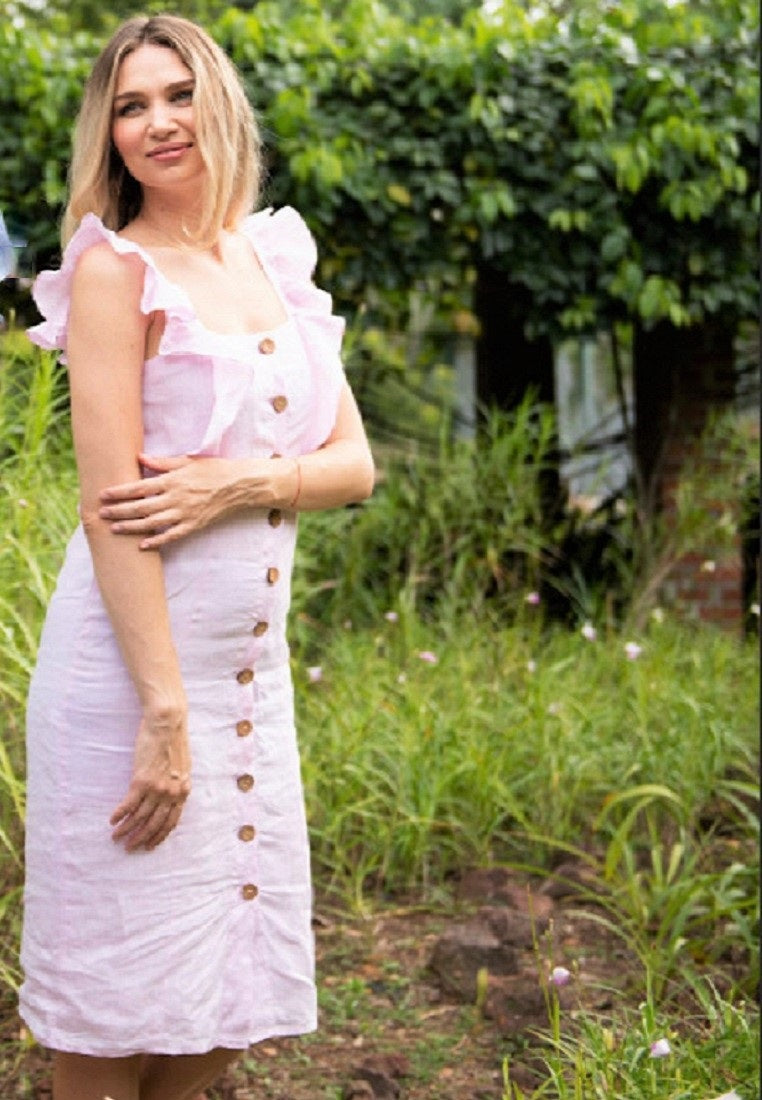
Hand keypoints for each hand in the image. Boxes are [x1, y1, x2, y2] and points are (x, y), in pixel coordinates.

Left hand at [99, 453, 236, 548]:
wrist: (239, 486)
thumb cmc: (213, 470)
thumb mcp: (188, 461)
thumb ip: (162, 463)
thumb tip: (140, 457)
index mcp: (172, 481)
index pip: (139, 487)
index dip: (119, 492)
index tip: (103, 495)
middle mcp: (175, 498)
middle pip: (141, 507)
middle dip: (119, 511)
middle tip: (101, 514)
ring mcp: (184, 514)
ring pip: (152, 523)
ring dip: (131, 527)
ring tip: (114, 529)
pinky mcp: (194, 525)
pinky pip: (172, 536)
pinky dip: (157, 541)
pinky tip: (142, 545)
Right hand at [110, 706, 190, 851]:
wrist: (168, 723)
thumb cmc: (175, 740)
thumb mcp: (183, 766)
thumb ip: (178, 783)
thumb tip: (170, 794)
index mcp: (183, 791)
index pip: (171, 822)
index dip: (159, 836)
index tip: (149, 846)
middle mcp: (171, 793)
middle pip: (155, 824)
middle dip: (141, 839)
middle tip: (130, 848)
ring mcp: (157, 789)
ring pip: (140, 817)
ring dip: (127, 829)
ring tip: (116, 837)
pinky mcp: (142, 781)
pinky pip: (129, 804)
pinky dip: (120, 815)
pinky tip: (112, 821)